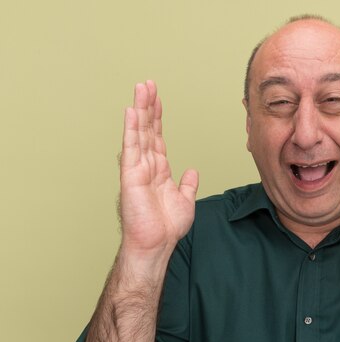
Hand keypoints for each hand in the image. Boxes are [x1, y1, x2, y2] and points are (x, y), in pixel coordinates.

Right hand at [119, 80, 198, 255]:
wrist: (157, 243)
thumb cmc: (167, 227)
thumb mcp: (185, 200)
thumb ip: (188, 184)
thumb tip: (192, 170)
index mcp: (159, 170)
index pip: (157, 137)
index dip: (158, 117)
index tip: (157, 98)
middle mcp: (147, 166)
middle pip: (147, 130)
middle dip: (148, 106)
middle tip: (148, 84)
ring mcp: (137, 169)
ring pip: (139, 133)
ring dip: (140, 110)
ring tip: (141, 88)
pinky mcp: (131, 175)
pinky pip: (131, 148)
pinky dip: (131, 129)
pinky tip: (131, 112)